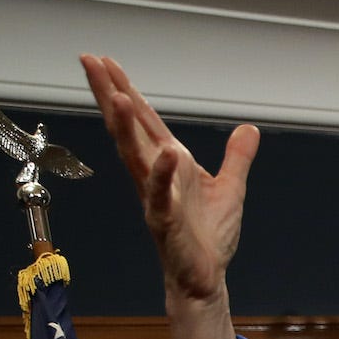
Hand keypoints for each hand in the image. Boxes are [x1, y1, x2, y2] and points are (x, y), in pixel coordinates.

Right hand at [80, 54, 258, 305]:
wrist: (205, 278)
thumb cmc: (208, 236)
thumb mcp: (230, 188)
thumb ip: (236, 157)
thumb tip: (249, 129)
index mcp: (170, 163)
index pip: (144, 120)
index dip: (125, 90)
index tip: (104, 61)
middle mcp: (156, 175)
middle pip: (128, 128)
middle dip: (109, 95)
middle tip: (89, 61)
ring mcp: (157, 197)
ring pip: (136, 157)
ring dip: (125, 127)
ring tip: (115, 96)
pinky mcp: (166, 222)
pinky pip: (162, 196)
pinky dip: (163, 176)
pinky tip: (166, 154)